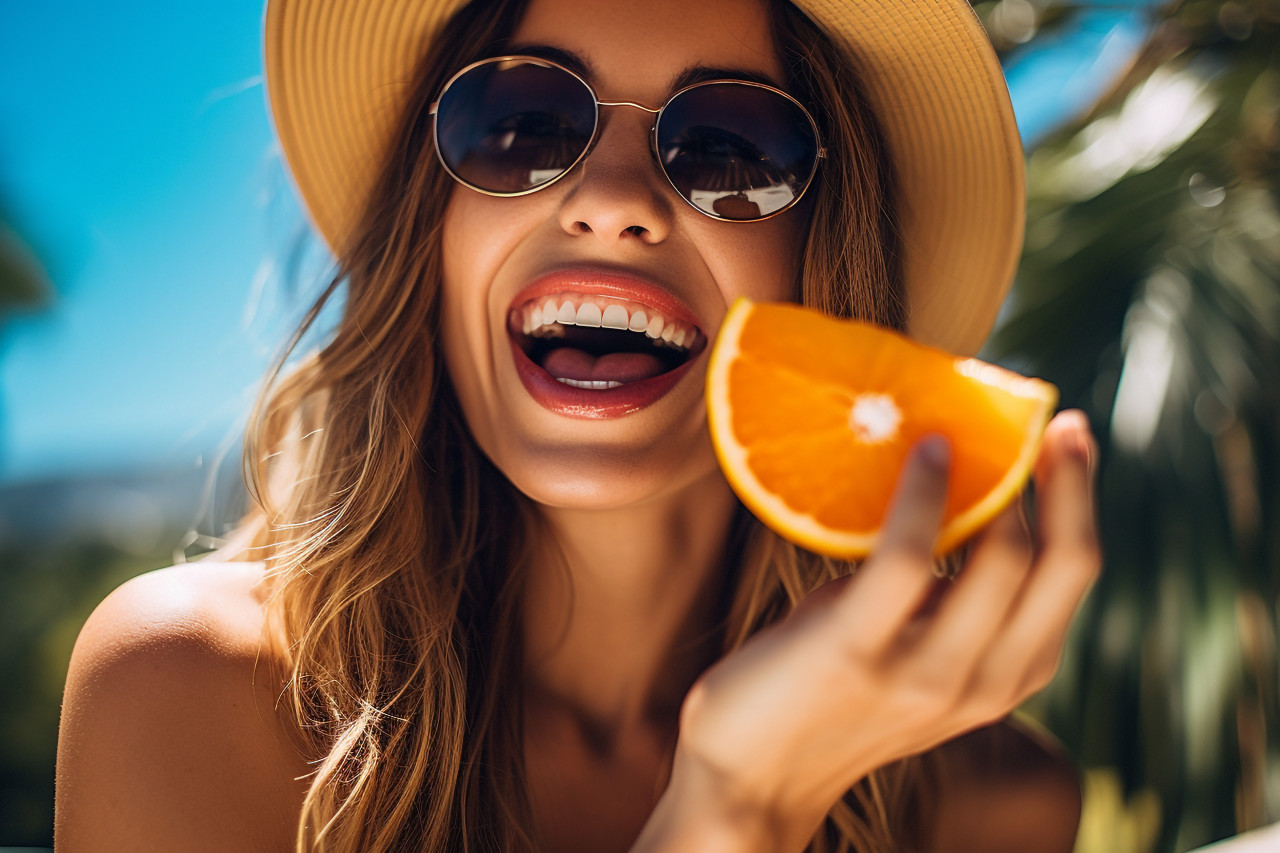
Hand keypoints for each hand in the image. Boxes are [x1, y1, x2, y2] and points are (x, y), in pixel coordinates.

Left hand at [646, 410, 1100, 850]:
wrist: (751, 779)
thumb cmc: (825, 691)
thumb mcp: (909, 642)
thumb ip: (944, 591)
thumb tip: (953, 492)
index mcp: (1008, 676)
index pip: (1072, 577)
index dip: (1081, 501)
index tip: (1070, 440)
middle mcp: (982, 683)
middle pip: (1064, 566)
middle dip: (1070, 482)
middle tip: (1055, 421)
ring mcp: (923, 674)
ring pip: (1004, 559)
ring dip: (1000, 480)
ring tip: (971, 430)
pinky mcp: (855, 654)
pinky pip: (906, 557)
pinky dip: (923, 494)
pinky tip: (925, 451)